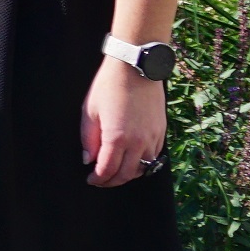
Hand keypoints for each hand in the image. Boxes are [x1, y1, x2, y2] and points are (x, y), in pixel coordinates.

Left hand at [82, 55, 166, 186]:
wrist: (136, 69)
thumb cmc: (109, 87)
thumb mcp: (90, 111)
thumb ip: (88, 138)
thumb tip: (88, 159)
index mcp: (117, 138)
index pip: (107, 170)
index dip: (98, 179)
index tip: (90, 179)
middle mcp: (138, 142)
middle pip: (126, 174)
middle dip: (111, 181)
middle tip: (101, 180)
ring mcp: (152, 138)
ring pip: (143, 169)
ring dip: (128, 174)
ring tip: (115, 172)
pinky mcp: (161, 132)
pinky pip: (154, 157)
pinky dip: (142, 163)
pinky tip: (132, 160)